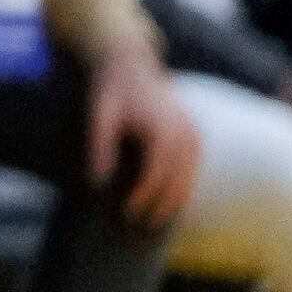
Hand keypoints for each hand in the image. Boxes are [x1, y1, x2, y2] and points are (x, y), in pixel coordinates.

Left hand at [91, 44, 201, 227]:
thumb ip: (100, 148)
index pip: (156, 174)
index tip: (128, 214)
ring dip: (174, 203)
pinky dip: (181, 188)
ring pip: (189, 179)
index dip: (143, 197)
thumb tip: (96, 183)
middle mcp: (185, 133)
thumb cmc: (111, 91)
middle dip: (160, 208)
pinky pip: (192, 170)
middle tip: (140, 228)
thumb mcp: (99, 116)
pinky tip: (165, 204)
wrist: (132, 63)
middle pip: (177, 182)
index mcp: (162, 129)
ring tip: (153, 223)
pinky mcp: (195, 136)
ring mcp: (194, 135)